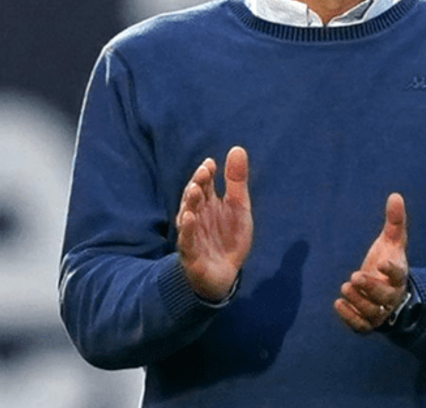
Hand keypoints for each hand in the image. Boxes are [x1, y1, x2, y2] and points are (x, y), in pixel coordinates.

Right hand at [176, 146, 252, 301]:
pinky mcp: (191, 255)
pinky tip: (189, 218)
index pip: (204, 184)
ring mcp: (192, 235)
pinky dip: (188, 230)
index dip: (206, 174)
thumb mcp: (238, 207)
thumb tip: (238, 148)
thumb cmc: (228, 238)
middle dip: (197, 184)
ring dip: (190, 203)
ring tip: (195, 189)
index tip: (211, 164)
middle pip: (194, 198)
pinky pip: (187, 241)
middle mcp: (197, 216)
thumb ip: (236, 181)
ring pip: (188, 216)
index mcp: (207, 204)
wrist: (223, 275)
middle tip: (203, 172)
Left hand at [334, 193, 408, 332]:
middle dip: (370, 287)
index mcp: (399, 276)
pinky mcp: (368, 322)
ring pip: (373, 313)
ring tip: (345, 286)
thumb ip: (394, 221)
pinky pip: (361, 326)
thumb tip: (395, 195)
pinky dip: (350, 318)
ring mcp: (380, 311)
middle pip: (385, 296)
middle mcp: (391, 296)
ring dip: (359, 301)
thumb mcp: (392, 241)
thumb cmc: (388, 262)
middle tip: (354, 276)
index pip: (399, 274)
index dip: (392, 269)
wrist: (389, 291)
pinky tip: (337, 303)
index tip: (382, 262)